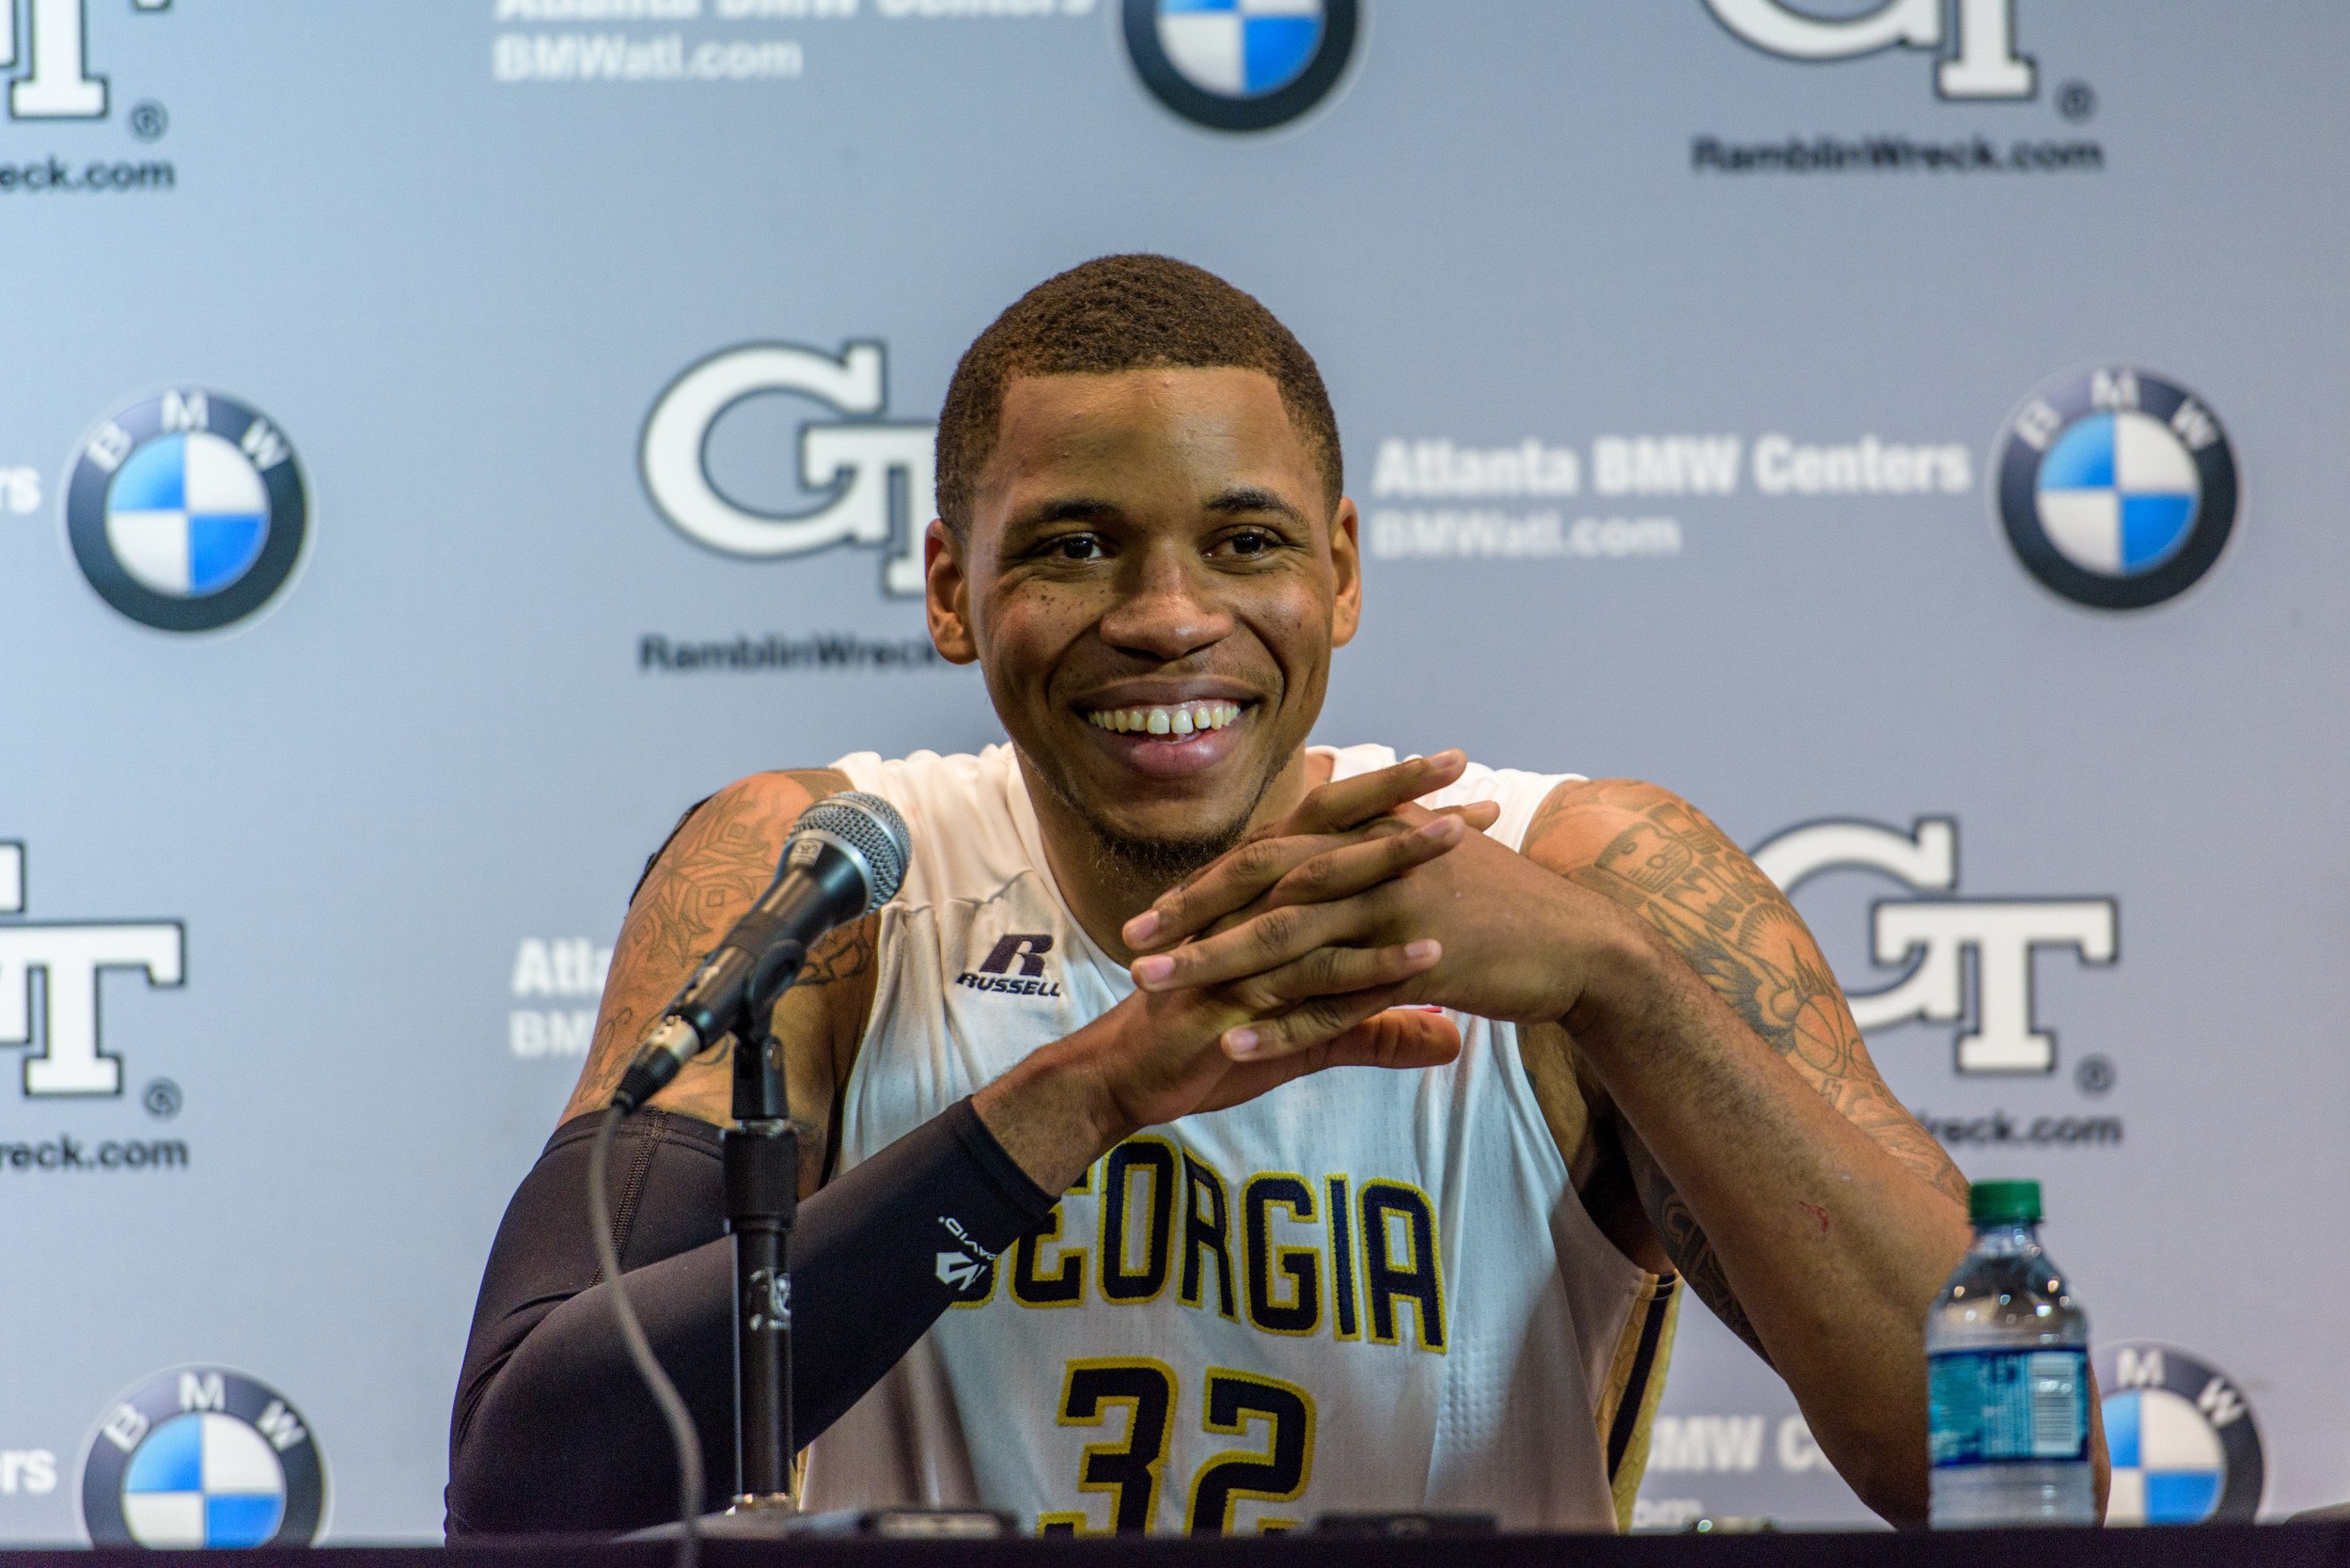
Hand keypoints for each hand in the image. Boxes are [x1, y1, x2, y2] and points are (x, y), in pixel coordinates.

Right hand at [974, 760, 1496, 1191]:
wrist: (1132, 1076)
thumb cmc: (1218, 1040)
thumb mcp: (1314, 1033)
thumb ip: (1381, 1026)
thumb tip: (1451, 1037)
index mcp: (1264, 892)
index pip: (1332, 828)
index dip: (1391, 798)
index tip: (1458, 776)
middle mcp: (1254, 902)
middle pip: (1333, 836)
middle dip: (1399, 801)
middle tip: (1463, 770)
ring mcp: (1248, 945)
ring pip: (1330, 892)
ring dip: (1395, 861)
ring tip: (1459, 838)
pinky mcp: (1246, 998)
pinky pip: (1320, 977)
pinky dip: (1376, 967)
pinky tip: (1430, 955)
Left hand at [1125, 765, 1635, 1031]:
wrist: (1579, 944)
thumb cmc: (1499, 900)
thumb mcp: (1429, 852)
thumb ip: (1367, 842)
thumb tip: (1320, 816)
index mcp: (1368, 834)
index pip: (1267, 851)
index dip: (1206, 881)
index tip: (1153, 909)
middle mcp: (1372, 862)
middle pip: (1260, 886)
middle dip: (1190, 916)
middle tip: (1131, 945)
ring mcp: (1393, 912)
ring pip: (1285, 941)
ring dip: (1214, 967)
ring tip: (1157, 993)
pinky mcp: (1416, 967)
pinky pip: (1334, 999)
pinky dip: (1281, 1023)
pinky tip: (1233, 1044)